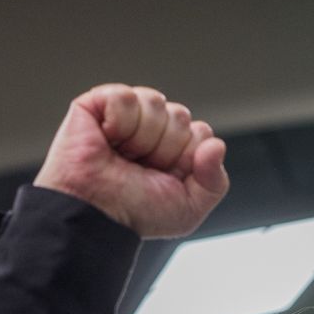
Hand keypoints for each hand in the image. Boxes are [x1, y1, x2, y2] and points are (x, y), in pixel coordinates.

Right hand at [34, 84, 229, 238]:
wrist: (96, 216)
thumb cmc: (134, 215)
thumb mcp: (188, 209)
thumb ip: (215, 181)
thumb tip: (216, 145)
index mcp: (173, 149)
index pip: (200, 133)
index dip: (186, 158)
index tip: (164, 179)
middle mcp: (151, 129)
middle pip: (180, 116)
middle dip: (165, 148)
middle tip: (139, 169)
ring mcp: (124, 115)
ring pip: (156, 102)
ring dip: (142, 138)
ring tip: (121, 155)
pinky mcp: (97, 104)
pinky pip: (126, 97)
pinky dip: (118, 122)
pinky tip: (107, 139)